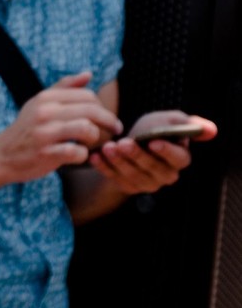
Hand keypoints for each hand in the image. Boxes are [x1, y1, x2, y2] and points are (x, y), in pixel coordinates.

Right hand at [0, 72, 121, 184]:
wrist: (1, 155)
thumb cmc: (26, 130)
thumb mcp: (39, 103)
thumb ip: (64, 88)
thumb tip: (88, 73)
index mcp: (45, 98)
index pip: (87, 95)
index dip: (102, 107)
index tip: (106, 118)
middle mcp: (44, 112)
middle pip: (91, 111)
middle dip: (109, 121)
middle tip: (114, 130)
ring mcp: (44, 133)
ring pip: (87, 129)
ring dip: (96, 138)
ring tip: (93, 143)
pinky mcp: (45, 154)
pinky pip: (77, 152)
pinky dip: (83, 156)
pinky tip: (78, 156)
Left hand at [89, 110, 216, 194]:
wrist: (127, 142)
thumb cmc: (151, 129)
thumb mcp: (167, 120)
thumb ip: (186, 123)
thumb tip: (212, 130)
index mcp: (180, 158)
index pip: (179, 158)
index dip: (166, 151)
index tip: (153, 141)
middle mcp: (166, 175)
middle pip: (153, 168)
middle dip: (137, 155)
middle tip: (122, 143)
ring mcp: (147, 183)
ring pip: (133, 175)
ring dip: (119, 162)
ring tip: (107, 147)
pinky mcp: (128, 187)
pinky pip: (116, 180)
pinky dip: (104, 168)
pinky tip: (95, 156)